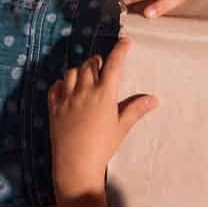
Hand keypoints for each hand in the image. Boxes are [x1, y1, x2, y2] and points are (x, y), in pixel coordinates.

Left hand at [47, 37, 157, 195]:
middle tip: (102, 68)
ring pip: (71, 72)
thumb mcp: (121, 128)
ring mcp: (67, 99)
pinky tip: (67, 90)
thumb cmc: (103, 147)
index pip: (114, 65)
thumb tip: (153, 99)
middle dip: (97, 62)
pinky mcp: (54, 108)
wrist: (76, 164)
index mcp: (104, 95)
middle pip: (89, 64)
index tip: (125, 42)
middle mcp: (84, 91)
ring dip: (79, 71)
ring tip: (85, 79)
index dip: (120, 50)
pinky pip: (55, 87)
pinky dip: (62, 84)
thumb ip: (135, 110)